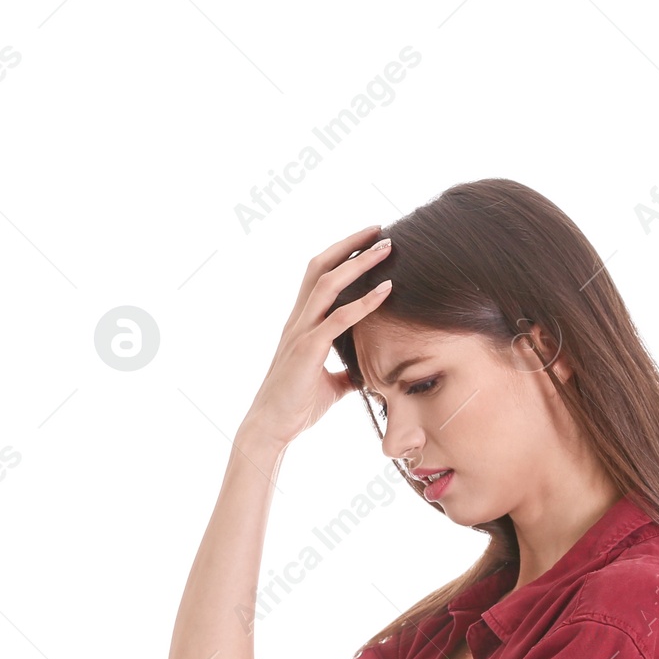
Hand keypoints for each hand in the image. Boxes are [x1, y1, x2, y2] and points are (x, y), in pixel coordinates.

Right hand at [242, 227, 394, 448]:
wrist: (272, 427)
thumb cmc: (297, 405)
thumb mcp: (330, 384)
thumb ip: (346, 371)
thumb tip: (366, 373)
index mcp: (301, 323)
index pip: (319, 277)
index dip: (342, 255)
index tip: (368, 241)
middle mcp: (298, 320)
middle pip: (321, 267)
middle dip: (351, 246)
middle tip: (380, 230)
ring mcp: (301, 332)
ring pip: (329, 284)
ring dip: (360, 264)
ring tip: (387, 248)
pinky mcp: (307, 350)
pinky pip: (338, 319)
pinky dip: (365, 303)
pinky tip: (387, 290)